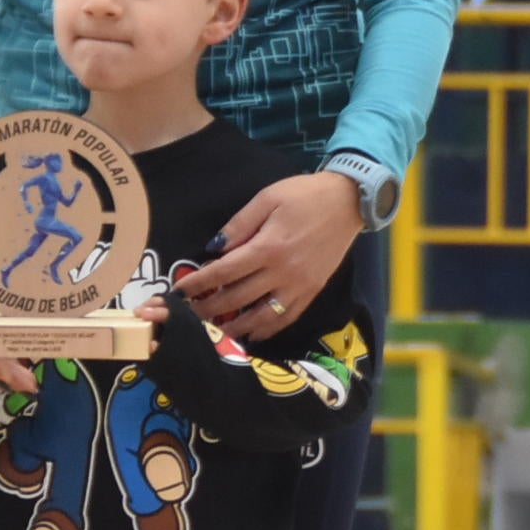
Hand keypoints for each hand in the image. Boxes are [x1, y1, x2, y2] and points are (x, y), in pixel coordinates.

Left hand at [171, 174, 361, 341]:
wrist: (349, 201)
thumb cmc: (305, 195)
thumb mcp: (268, 198)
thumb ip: (239, 225)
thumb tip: (214, 249)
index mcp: (268, 247)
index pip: (224, 273)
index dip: (199, 284)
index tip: (180, 292)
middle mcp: (282, 272)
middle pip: (237, 299)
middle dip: (209, 309)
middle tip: (189, 314)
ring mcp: (299, 286)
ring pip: (261, 316)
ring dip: (235, 328)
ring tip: (215, 332)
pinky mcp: (312, 291)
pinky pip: (286, 318)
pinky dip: (267, 330)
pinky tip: (252, 335)